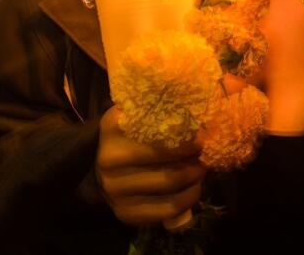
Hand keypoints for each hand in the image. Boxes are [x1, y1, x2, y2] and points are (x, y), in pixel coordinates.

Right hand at [95, 107, 204, 225]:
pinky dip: (189, 198)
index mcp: (113, 127)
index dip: (185, 129)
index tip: (199, 129)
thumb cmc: (128, 135)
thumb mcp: (136, 113)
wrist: (97, 168)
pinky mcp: (125, 212)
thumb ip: (160, 102)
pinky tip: (195, 188)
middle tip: (204, 149)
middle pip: (167, 156)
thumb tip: (207, 91)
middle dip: (194, 153)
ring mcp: (115, 189)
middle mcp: (109, 159)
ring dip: (195, 174)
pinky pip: (167, 208)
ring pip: (171, 183)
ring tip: (201, 167)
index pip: (157, 125)